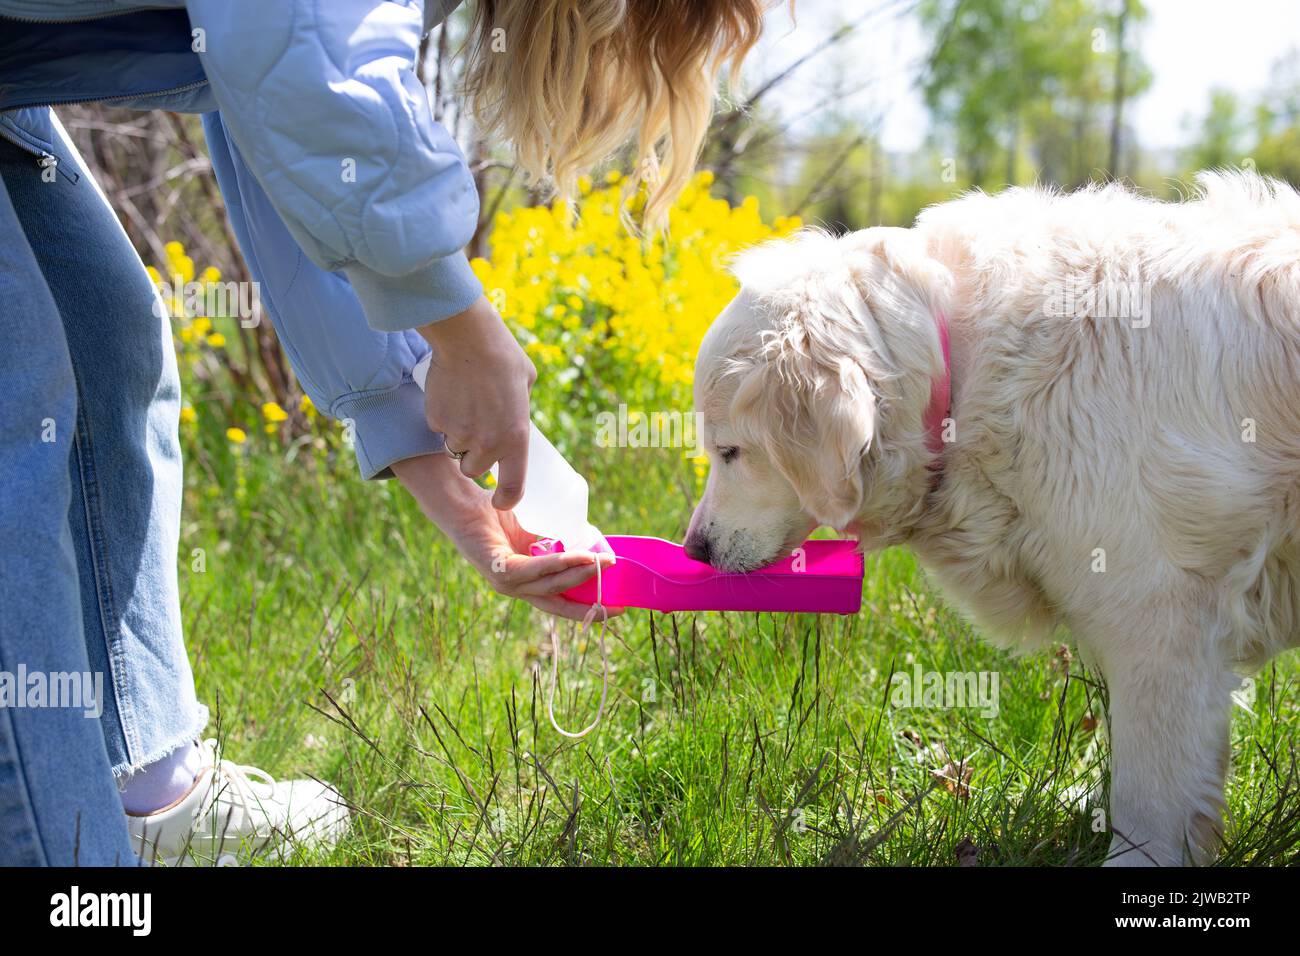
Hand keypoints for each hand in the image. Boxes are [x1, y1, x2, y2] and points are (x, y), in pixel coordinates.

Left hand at [392, 453, 622, 621]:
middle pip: (558, 602)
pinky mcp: (498, 568)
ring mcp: (506, 582)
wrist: (464, 503)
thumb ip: (562, 539)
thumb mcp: (538, 530)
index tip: (616, 608)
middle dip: (590, 604)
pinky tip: (576, 557)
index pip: (560, 602)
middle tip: (618, 603)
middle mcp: (517, 588)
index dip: (588, 608)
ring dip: (579, 575)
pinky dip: (558, 563)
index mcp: (527, 583)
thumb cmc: (499, 514)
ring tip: (603, 564)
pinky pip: (533, 569)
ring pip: (550, 584)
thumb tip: (597, 544)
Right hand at [417, 295, 534, 509]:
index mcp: (516, 438)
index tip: (500, 501)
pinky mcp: (437, 421)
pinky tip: (451, 393)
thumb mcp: (525, 387)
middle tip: (477, 428)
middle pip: (473, 469)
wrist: (469, 338)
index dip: (506, 499)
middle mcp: (488, 444)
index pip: (513, 487)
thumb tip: (513, 420)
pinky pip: (438, 429)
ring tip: (465, 403)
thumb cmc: (503, 357)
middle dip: (473, 455)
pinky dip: (442, 417)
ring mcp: (460, 435)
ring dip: (457, 434)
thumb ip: (519, 412)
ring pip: (453, 449)